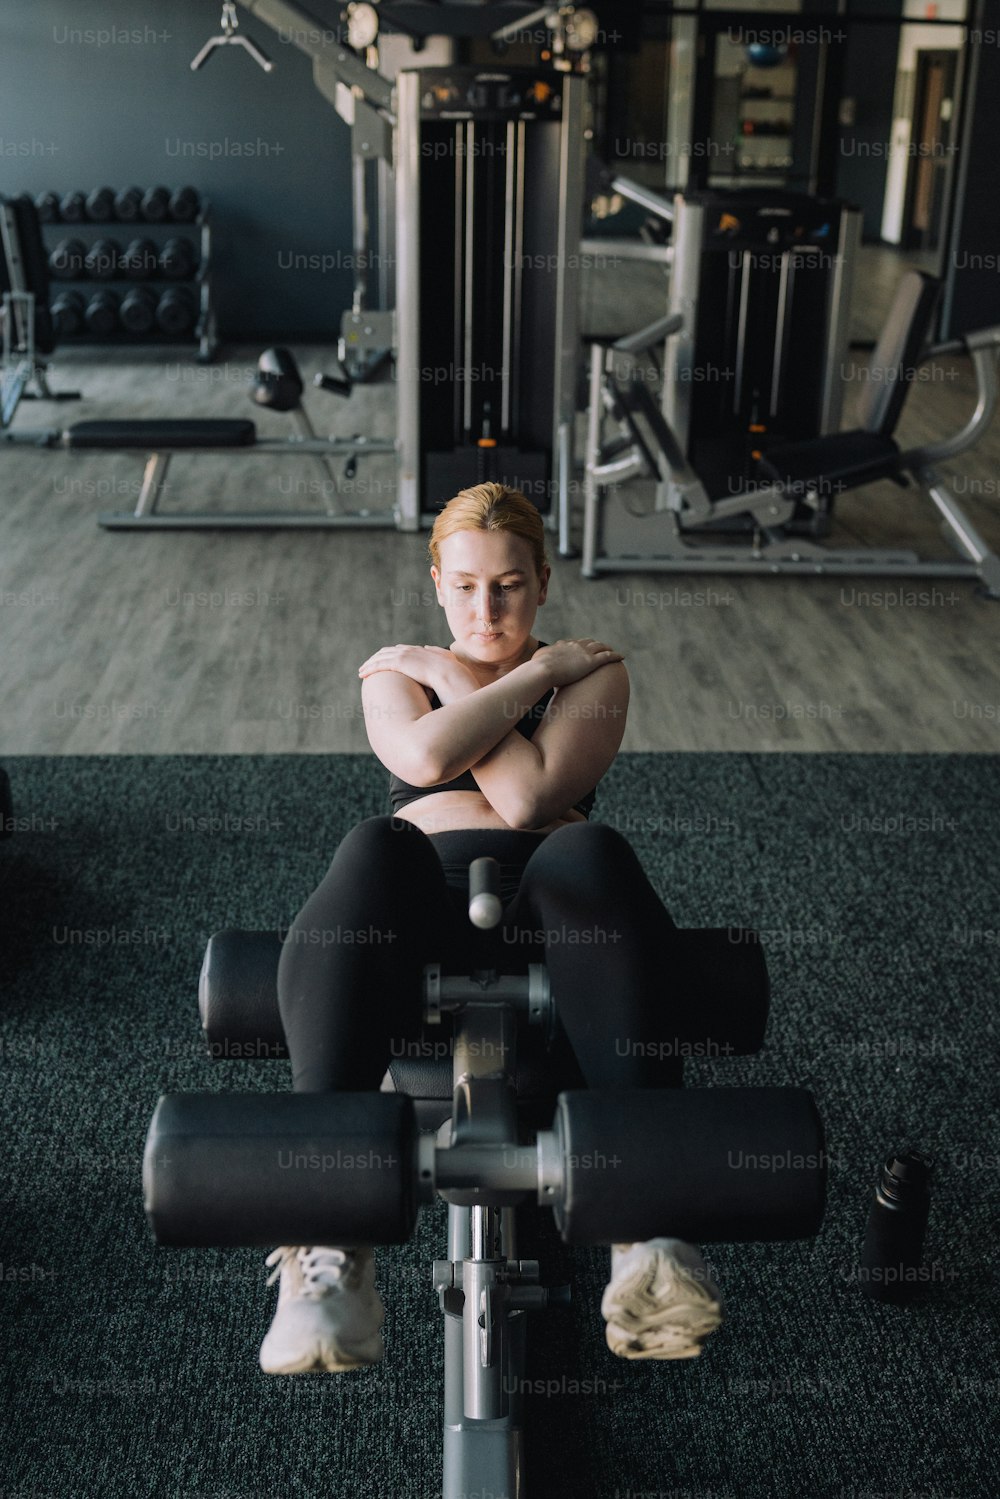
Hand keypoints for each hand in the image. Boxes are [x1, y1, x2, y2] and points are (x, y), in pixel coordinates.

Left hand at [357, 643, 478, 700]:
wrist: (452, 674)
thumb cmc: (453, 673)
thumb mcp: (446, 660)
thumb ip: (437, 652)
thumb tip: (427, 647)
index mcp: (420, 651)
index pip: (400, 650)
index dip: (390, 655)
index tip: (384, 660)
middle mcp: (410, 650)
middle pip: (387, 652)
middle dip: (376, 658)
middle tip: (368, 665)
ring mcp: (404, 655)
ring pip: (380, 657)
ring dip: (370, 663)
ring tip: (362, 671)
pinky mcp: (400, 663)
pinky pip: (380, 664)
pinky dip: (370, 668)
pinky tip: (363, 674)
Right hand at [531, 638, 624, 689]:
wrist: (542, 671)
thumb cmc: (536, 670)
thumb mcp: (535, 664)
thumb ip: (536, 662)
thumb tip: (529, 667)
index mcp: (562, 646)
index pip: (573, 643)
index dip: (579, 645)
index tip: (582, 647)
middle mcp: (574, 646)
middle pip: (588, 642)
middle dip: (594, 644)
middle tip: (599, 647)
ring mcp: (583, 653)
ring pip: (600, 647)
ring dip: (607, 648)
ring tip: (612, 651)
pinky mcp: (591, 662)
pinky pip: (607, 656)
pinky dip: (615, 655)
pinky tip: (622, 657)